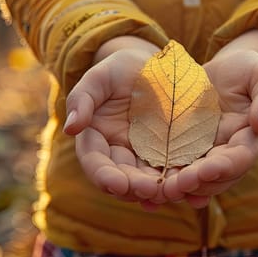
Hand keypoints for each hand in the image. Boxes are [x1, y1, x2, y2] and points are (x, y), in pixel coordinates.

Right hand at [63, 44, 166, 208]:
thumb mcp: (99, 77)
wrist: (153, 65)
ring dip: (157, 189)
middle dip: (134, 187)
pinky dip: (177, 179)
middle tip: (149, 190)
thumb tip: (70, 129)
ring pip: (147, 179)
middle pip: (123, 177)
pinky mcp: (169, 152)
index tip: (117, 184)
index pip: (95, 161)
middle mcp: (119, 152)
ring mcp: (145, 155)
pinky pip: (173, 169)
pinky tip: (187, 184)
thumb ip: (82, 99)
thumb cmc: (120, 69)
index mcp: (96, 138)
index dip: (104, 176)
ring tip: (167, 191)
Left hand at [163, 42, 257, 207]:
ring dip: (178, 188)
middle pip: (214, 177)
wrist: (221, 71)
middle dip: (196, 183)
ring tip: (160, 190)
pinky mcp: (183, 148)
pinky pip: (173, 167)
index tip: (207, 169)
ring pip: (193, 179)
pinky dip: (163, 179)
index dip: (224, 167)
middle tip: (176, 186)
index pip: (240, 158)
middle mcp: (227, 153)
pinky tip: (147, 187)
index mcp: (249, 139)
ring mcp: (204, 154)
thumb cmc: (247, 70)